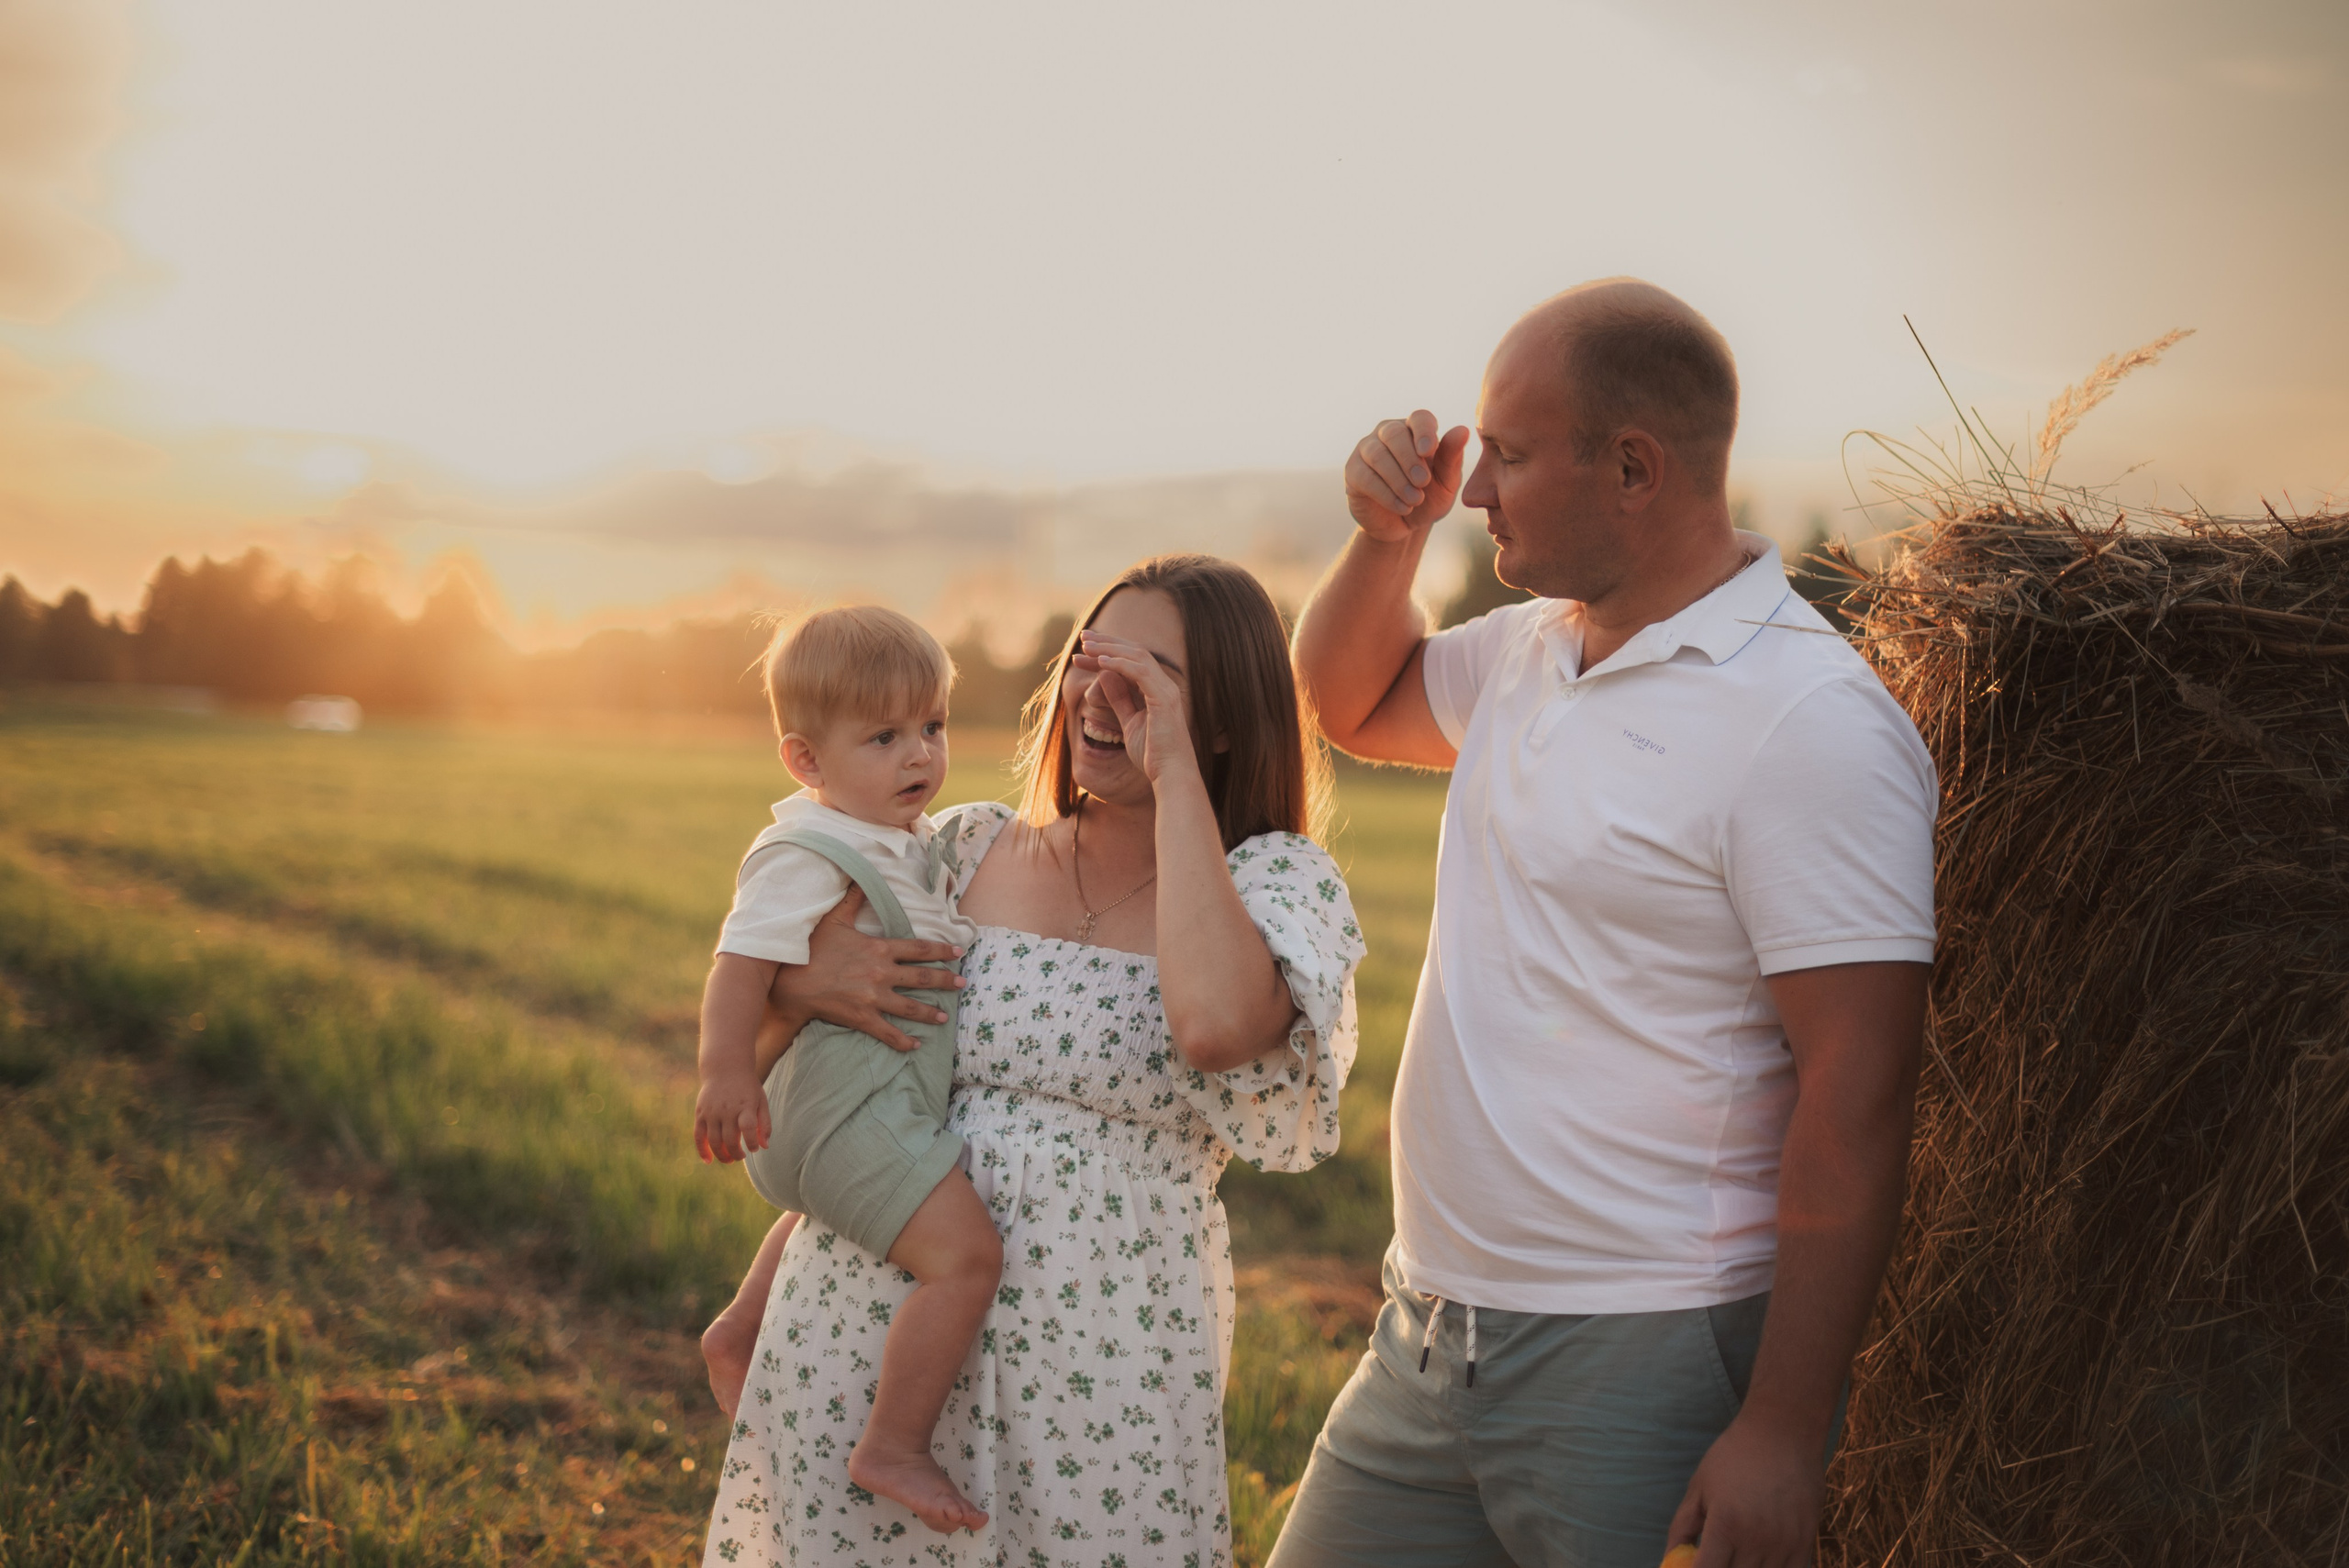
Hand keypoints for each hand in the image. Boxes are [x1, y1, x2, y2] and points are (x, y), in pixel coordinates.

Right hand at [694, 1070, 770, 1163]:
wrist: (725, 1068)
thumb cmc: (747, 1088)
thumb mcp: (760, 1101)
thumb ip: (765, 1124)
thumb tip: (764, 1147)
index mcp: (745, 1106)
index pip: (749, 1129)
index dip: (752, 1143)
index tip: (753, 1149)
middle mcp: (727, 1110)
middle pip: (730, 1140)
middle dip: (736, 1154)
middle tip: (740, 1156)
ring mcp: (712, 1112)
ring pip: (714, 1141)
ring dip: (721, 1155)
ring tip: (729, 1159)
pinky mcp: (700, 1113)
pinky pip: (698, 1136)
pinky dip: (702, 1150)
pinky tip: (708, 1160)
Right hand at [769, 885, 965, 1053]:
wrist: (792, 982)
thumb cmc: (812, 949)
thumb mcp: (834, 919)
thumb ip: (852, 899)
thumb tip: (860, 876)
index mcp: (879, 949)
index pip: (918, 948)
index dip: (941, 950)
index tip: (958, 952)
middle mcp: (882, 974)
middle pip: (922, 978)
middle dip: (945, 981)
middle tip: (962, 984)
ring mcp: (874, 998)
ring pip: (910, 1007)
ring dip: (930, 1013)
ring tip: (945, 1017)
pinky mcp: (862, 1018)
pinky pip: (888, 1032)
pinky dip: (903, 1041)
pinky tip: (916, 1045)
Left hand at [1074, 630, 1198, 786]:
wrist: (1171, 775)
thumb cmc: (1154, 755)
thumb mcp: (1129, 723)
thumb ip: (1120, 700)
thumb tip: (1105, 677)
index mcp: (1158, 691)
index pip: (1131, 662)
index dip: (1107, 654)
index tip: (1083, 653)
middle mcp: (1165, 685)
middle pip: (1135, 652)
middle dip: (1107, 643)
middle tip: (1083, 638)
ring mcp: (1166, 690)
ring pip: (1137, 656)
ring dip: (1109, 648)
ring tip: (1086, 646)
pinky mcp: (1164, 698)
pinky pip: (1139, 672)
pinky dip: (1119, 664)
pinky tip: (1100, 662)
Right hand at [1344, 410, 1470, 541]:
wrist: (1405, 526)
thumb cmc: (1429, 498)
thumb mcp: (1446, 483)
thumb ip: (1452, 458)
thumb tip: (1462, 430)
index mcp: (1414, 430)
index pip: (1419, 418)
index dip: (1424, 432)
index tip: (1429, 451)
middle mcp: (1387, 433)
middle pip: (1394, 433)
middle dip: (1410, 459)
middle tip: (1423, 482)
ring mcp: (1366, 450)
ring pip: (1377, 455)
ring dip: (1399, 479)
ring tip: (1416, 500)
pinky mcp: (1353, 472)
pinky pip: (1365, 477)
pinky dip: (1386, 494)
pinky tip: (1403, 507)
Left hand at [1666, 1411, 1825, 1567]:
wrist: (1783, 1432)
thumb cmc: (1734, 1455)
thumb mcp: (1699, 1487)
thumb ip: (1682, 1528)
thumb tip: (1668, 1560)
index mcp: (1725, 1525)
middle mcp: (1756, 1540)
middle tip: (1716, 1553)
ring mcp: (1784, 1544)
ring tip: (1737, 1551)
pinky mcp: (1805, 1542)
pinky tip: (1760, 1558)